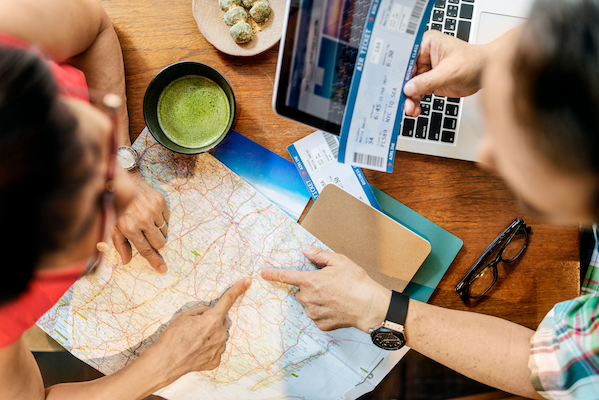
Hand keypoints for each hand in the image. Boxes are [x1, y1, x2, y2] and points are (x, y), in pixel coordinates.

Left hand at [112, 172, 168, 272]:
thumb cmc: (114, 205)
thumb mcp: (112, 226)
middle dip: (155, 243)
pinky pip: (167, 218)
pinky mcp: (160, 201)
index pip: (146, 249)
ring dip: (157, 230)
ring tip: (146, 221)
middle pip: (159, 242)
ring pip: (164, 231)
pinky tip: (150, 213)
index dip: (155, 260)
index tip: (162, 268)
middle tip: (147, 236)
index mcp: (130, 228)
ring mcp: (153, 209)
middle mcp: (143, 219)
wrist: (120, 180)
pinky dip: (160, 219)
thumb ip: (120, 244)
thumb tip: (126, 261)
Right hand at [143, 278, 251, 384]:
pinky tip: (195, 350)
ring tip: (193, 341)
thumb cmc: (172, 338)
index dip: (237, 290)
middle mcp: (220, 334)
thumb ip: (201, 311)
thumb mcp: (184, 316)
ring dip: (210, 335)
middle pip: (222, 321)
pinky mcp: (215, 361)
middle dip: (213, 320)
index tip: (247, 281)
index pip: (227, 301)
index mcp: (213, 320)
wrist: (165, 362)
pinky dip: (208, 348)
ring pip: (219, 335)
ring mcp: (219, 349)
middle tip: (196, 327)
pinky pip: (216, 349)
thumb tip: (209, 312)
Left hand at [260, 245, 390, 332]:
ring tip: (335, 296)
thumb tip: (305, 249)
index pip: (286, 277)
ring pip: (308, 304)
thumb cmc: (356, 282)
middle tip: (327, 285)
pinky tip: (336, 307)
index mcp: (310, 281)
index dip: (273, 274)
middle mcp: (309, 298)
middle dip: (310, 287)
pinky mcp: (321, 324)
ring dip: (316, 300)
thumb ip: (319, 255)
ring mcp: (314, 313)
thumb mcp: (339, 261)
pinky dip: (324, 312)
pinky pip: (317, 316)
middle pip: (301, 292)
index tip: (263, 273)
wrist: (370, 306)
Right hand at [404, 30, 488, 115]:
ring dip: (409, 99)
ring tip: (410, 109)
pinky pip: (417, 93)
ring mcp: (426, 70)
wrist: (486, 73)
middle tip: (402, 101)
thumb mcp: (449, 72)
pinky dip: (415, 102)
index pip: (406, 58)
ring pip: (410, 86)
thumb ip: (427, 81)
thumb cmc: (474, 62)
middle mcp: (424, 56)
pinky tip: (415, 109)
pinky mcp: (430, 82)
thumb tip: (409, 88)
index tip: (394, 85)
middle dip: (403, 89)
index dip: (398, 72)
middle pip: (406, 74)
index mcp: (427, 44)